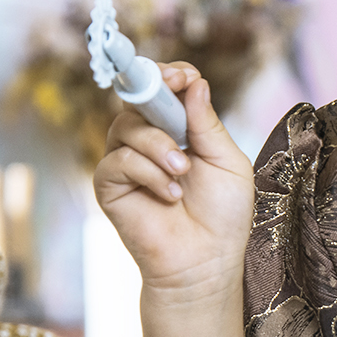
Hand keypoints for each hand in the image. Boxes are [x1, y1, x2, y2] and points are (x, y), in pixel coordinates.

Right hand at [93, 63, 254, 336]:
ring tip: (182, 173)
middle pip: (137, 97)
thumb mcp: (226, 161)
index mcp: (180, 130)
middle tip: (175, 97)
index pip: (164, 88)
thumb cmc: (223, 215)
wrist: (206, 261)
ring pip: (126, 126)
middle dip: (155, 94)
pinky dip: (147, 172)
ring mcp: (127, 161)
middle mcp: (149, 140)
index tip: (182, 76)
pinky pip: (118, 161)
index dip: (169, 75)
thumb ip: (206, 123)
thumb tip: (194, 81)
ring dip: (158, 145)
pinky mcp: (110, 185)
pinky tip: (168, 194)